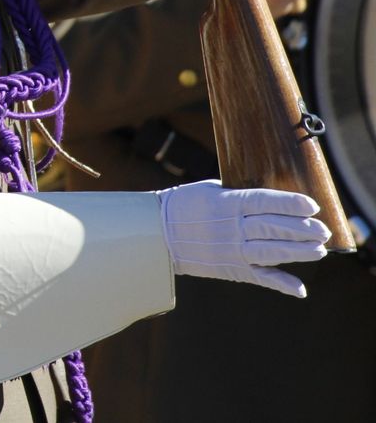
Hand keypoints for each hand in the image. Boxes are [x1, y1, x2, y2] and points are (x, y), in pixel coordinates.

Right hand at [159, 180, 330, 296]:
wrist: (156, 233)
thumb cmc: (184, 205)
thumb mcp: (210, 190)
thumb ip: (239, 196)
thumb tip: (271, 199)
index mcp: (226, 204)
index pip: (264, 202)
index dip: (290, 204)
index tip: (312, 205)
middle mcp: (230, 227)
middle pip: (273, 228)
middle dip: (301, 229)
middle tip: (323, 230)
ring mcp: (230, 250)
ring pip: (271, 252)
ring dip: (298, 252)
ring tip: (319, 251)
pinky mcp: (229, 269)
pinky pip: (258, 277)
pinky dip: (280, 283)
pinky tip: (300, 288)